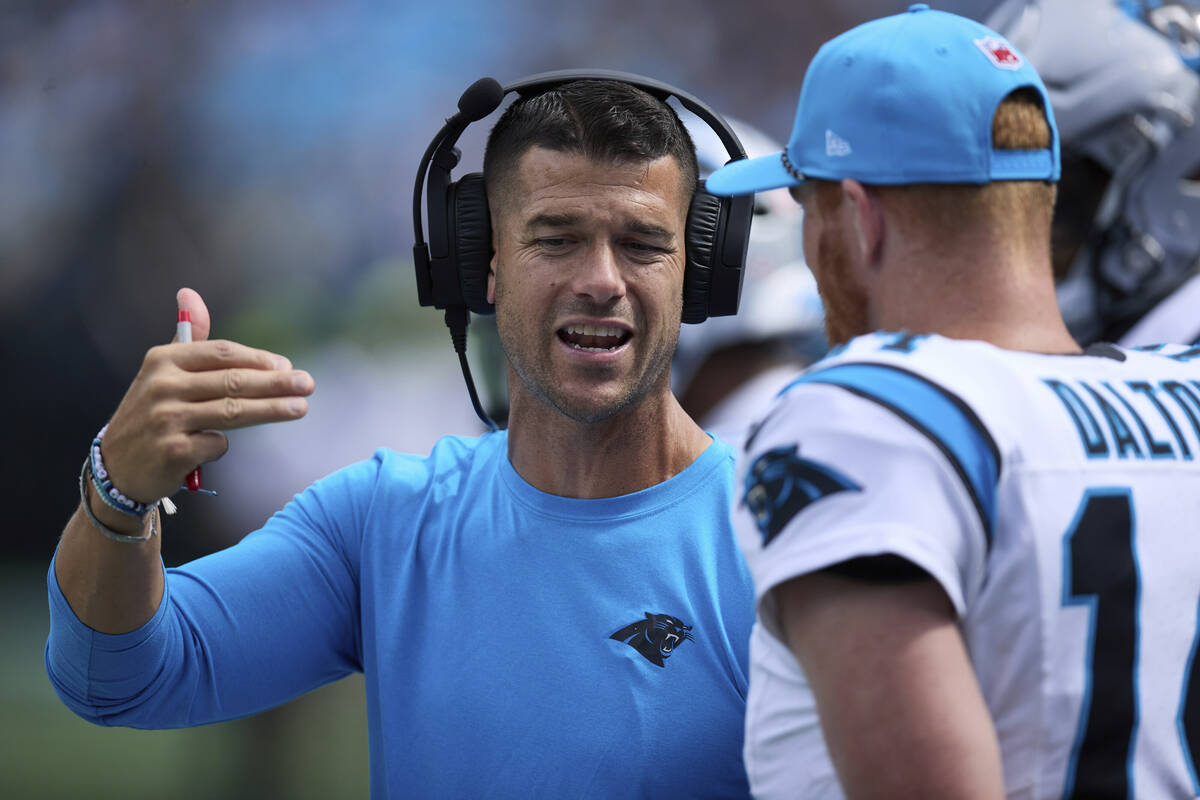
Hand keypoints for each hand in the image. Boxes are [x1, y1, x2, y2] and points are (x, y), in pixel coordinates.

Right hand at [98, 287, 314, 502]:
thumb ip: (188, 338)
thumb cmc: (152, 414)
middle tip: (307, 384)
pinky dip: (223, 445)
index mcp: (163, 360)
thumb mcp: (162, 371)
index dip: (258, 359)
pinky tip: (216, 445)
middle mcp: (162, 386)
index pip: (222, 353)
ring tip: (300, 408)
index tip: (286, 365)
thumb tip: (190, 292)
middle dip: (276, 383)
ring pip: (232, 411)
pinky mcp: (173, 451)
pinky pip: (217, 444)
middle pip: (233, 381)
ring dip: (272, 409)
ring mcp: (166, 419)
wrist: (117, 467)